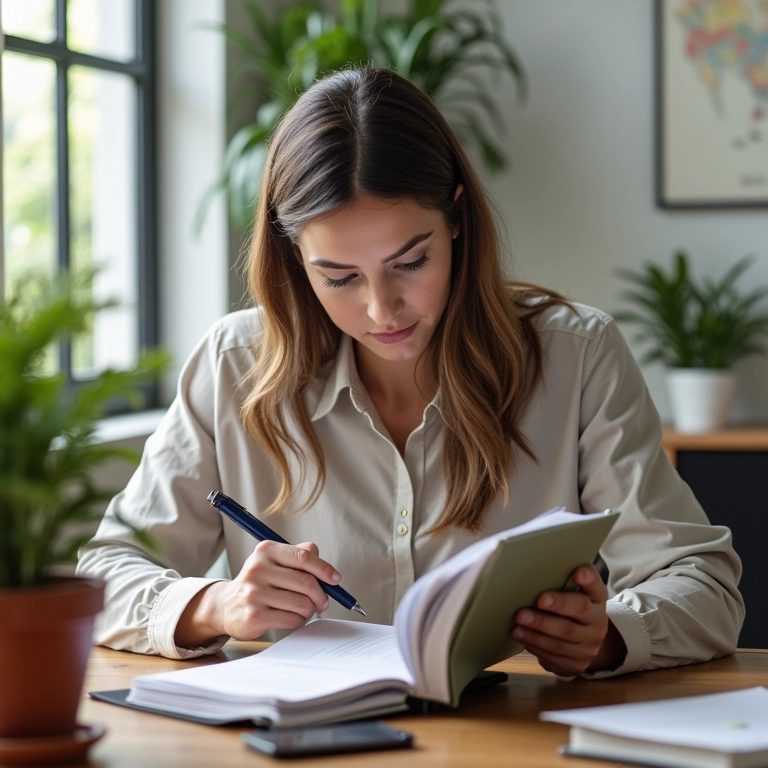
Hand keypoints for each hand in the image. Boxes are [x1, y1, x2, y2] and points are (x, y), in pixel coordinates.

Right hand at [175, 541, 340, 647]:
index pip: (304, 557)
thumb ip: (300, 555)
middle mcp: (257, 569)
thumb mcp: (275, 560)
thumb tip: (327, 569)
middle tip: (322, 601)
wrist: (227, 605)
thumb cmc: (260, 582)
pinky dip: (299, 621)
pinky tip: (291, 617)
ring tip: (303, 609)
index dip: (324, 569)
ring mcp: (254, 593)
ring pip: (302, 604)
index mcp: (266, 550)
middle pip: (307, 582)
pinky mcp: (254, 616)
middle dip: (321, 595)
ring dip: (309, 610)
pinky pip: (292, 620)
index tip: (335, 579)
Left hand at [510, 565, 625, 676]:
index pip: (596, 587)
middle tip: (533, 604)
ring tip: (518, 623)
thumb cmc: (571, 609)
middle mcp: (597, 623)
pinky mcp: (576, 664)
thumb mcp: (574, 593)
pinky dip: (535, 645)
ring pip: (561, 640)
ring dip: (536, 631)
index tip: (577, 571)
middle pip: (577, 613)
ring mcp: (588, 647)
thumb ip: (562, 580)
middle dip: (553, 609)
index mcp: (596, 600)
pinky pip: (554, 656)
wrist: (585, 641)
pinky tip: (521, 636)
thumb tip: (531, 565)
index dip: (588, 579)